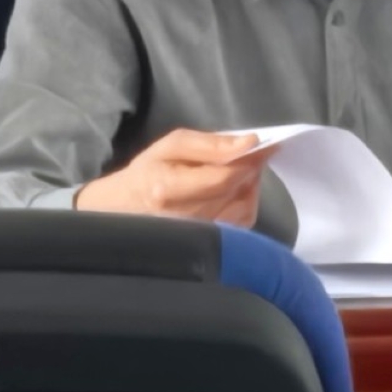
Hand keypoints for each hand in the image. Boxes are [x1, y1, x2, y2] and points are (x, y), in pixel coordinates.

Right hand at [75, 129, 271, 225]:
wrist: (127, 210)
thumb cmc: (149, 173)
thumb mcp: (171, 146)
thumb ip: (209, 143)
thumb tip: (248, 144)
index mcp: (168, 190)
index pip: (223, 177)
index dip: (248, 159)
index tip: (264, 144)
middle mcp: (184, 219)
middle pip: (235, 193)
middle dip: (251, 169)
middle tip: (253, 153)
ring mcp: (197, 238)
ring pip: (243, 209)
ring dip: (250, 186)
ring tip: (241, 171)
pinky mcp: (210, 247)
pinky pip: (242, 224)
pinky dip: (246, 203)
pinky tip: (237, 192)